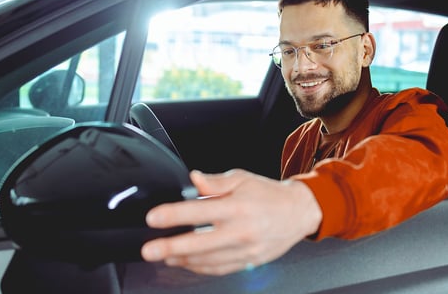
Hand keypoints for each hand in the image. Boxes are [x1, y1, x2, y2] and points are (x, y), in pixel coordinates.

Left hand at [140, 169, 321, 274]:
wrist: (299, 212)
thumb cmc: (269, 194)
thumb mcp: (242, 179)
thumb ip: (215, 182)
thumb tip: (193, 179)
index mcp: (238, 207)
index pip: (200, 211)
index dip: (174, 215)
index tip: (154, 218)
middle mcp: (241, 231)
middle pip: (200, 243)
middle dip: (171, 247)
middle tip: (149, 250)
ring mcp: (245, 250)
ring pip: (207, 260)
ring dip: (182, 260)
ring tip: (164, 256)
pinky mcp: (249, 261)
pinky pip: (219, 268)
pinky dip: (200, 267)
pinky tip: (186, 262)